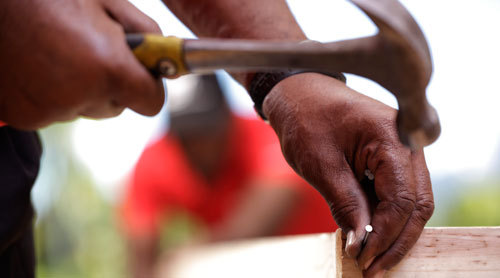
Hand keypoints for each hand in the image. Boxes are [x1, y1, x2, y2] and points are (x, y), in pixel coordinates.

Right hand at [0, 0, 163, 128]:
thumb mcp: (107, 1)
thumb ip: (145, 31)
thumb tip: (163, 56)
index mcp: (109, 68)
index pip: (151, 103)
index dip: (149, 86)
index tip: (141, 74)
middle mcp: (82, 96)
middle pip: (117, 107)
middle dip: (112, 85)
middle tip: (89, 52)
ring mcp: (51, 109)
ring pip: (85, 108)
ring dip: (81, 90)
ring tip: (57, 54)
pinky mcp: (25, 116)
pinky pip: (54, 112)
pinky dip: (51, 95)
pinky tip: (37, 66)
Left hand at [263, 73, 433, 276]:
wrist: (299, 92)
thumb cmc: (305, 119)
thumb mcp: (320, 165)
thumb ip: (346, 204)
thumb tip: (362, 242)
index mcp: (391, 137)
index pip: (402, 199)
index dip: (386, 234)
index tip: (365, 258)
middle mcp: (405, 143)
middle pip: (416, 204)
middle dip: (396, 240)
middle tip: (373, 268)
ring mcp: (402, 149)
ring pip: (411, 201)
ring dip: (393, 231)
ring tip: (371, 257)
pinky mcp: (390, 157)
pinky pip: (398, 192)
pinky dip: (386, 215)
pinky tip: (370, 234)